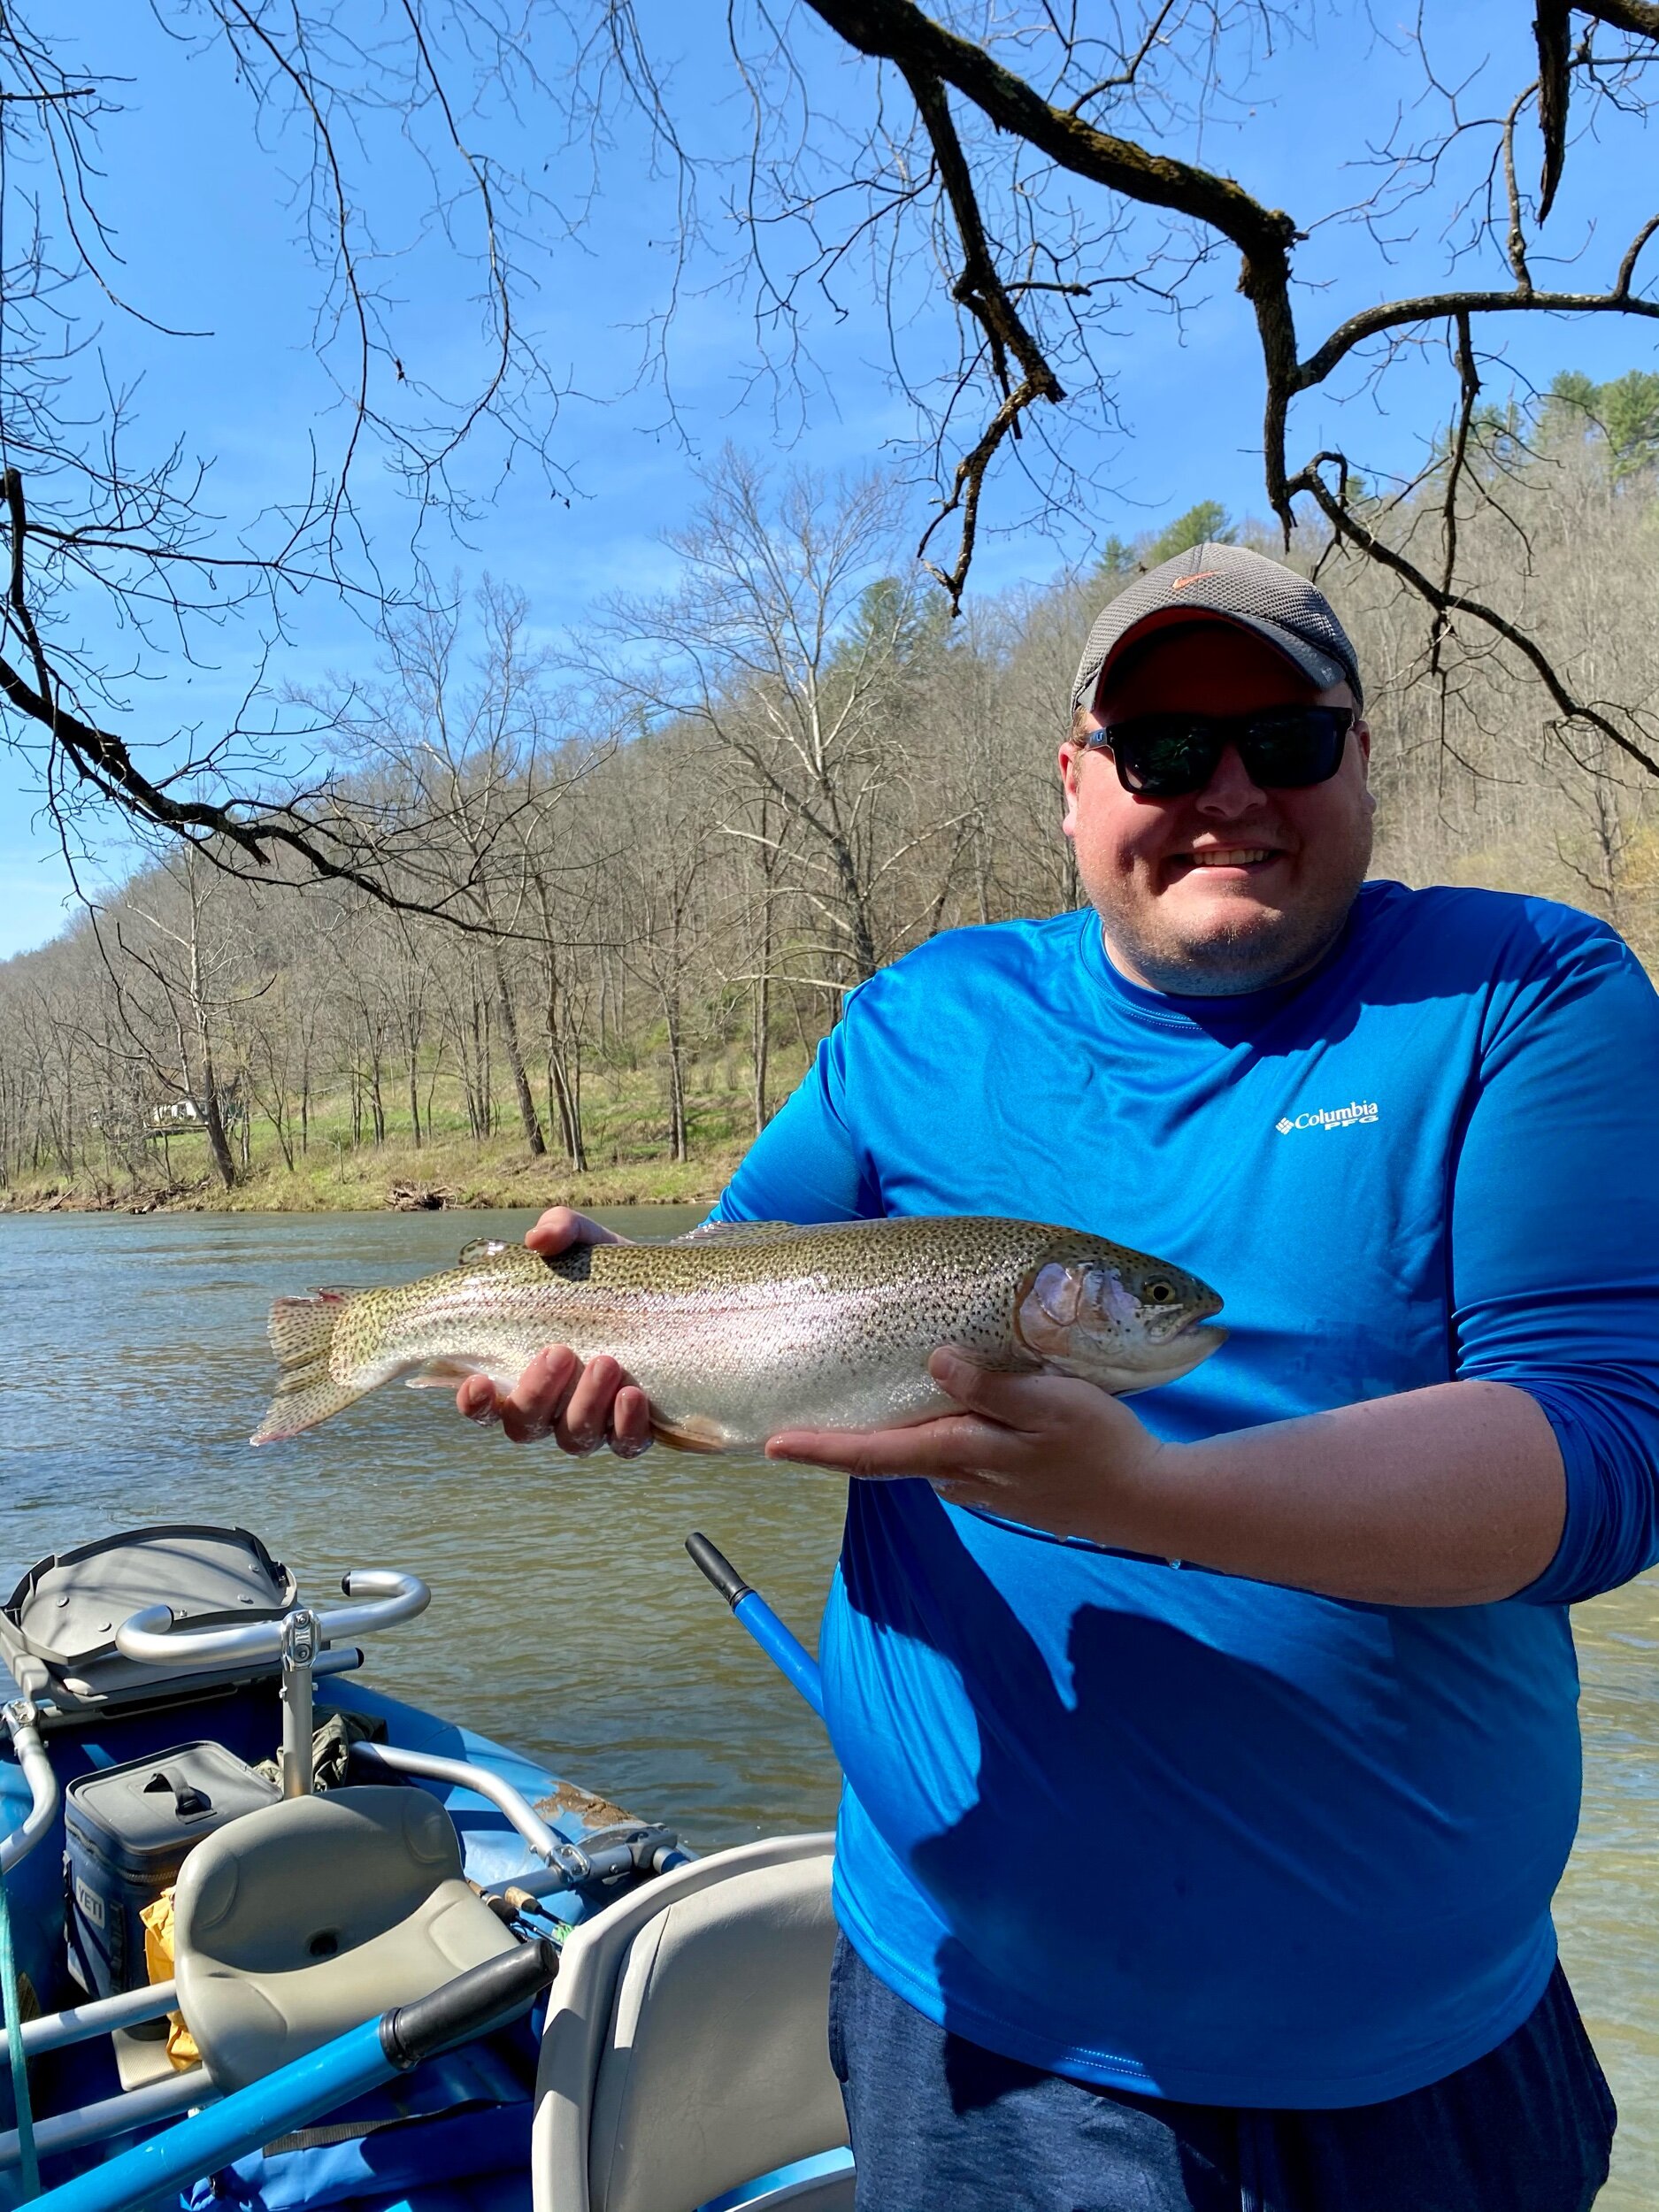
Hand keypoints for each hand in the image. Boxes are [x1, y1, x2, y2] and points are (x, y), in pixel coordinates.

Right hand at [455, 1207, 652, 1455]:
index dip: (474, 1403)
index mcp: (520, 1369)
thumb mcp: (587, 1242)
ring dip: (585, 1405)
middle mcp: (550, 1406)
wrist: (674, 1292)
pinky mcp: (635, 1429)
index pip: (483, 1403)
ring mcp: (592, 1422)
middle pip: (524, 1425)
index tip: (477, 1382)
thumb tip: (538, 1239)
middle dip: (537, 1393)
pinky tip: (633, 1395)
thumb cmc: (609, 1273)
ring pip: (574, 1438)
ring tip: (608, 1362)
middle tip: (560, 1351)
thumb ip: (560, 1230)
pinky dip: (627, 1425)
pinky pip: (626, 1444)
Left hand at [764, 1348, 1169, 1545]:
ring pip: (919, 1457)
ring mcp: (982, 1486)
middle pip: (886, 1458)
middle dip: (839, 1444)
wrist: (1150, 1501)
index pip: (875, 1454)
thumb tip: (936, 1362)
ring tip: (854, 1403)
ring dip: (888, 1437)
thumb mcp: (1053, 1404)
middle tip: (794, 1420)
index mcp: (962, 1452)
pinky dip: (930, 1437)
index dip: (821, 1449)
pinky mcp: (1005, 1485)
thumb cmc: (1103, 1446)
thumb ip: (991, 1387)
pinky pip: (950, 1458)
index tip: (772, 1444)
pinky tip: (935, 1413)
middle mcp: (960, 1476)